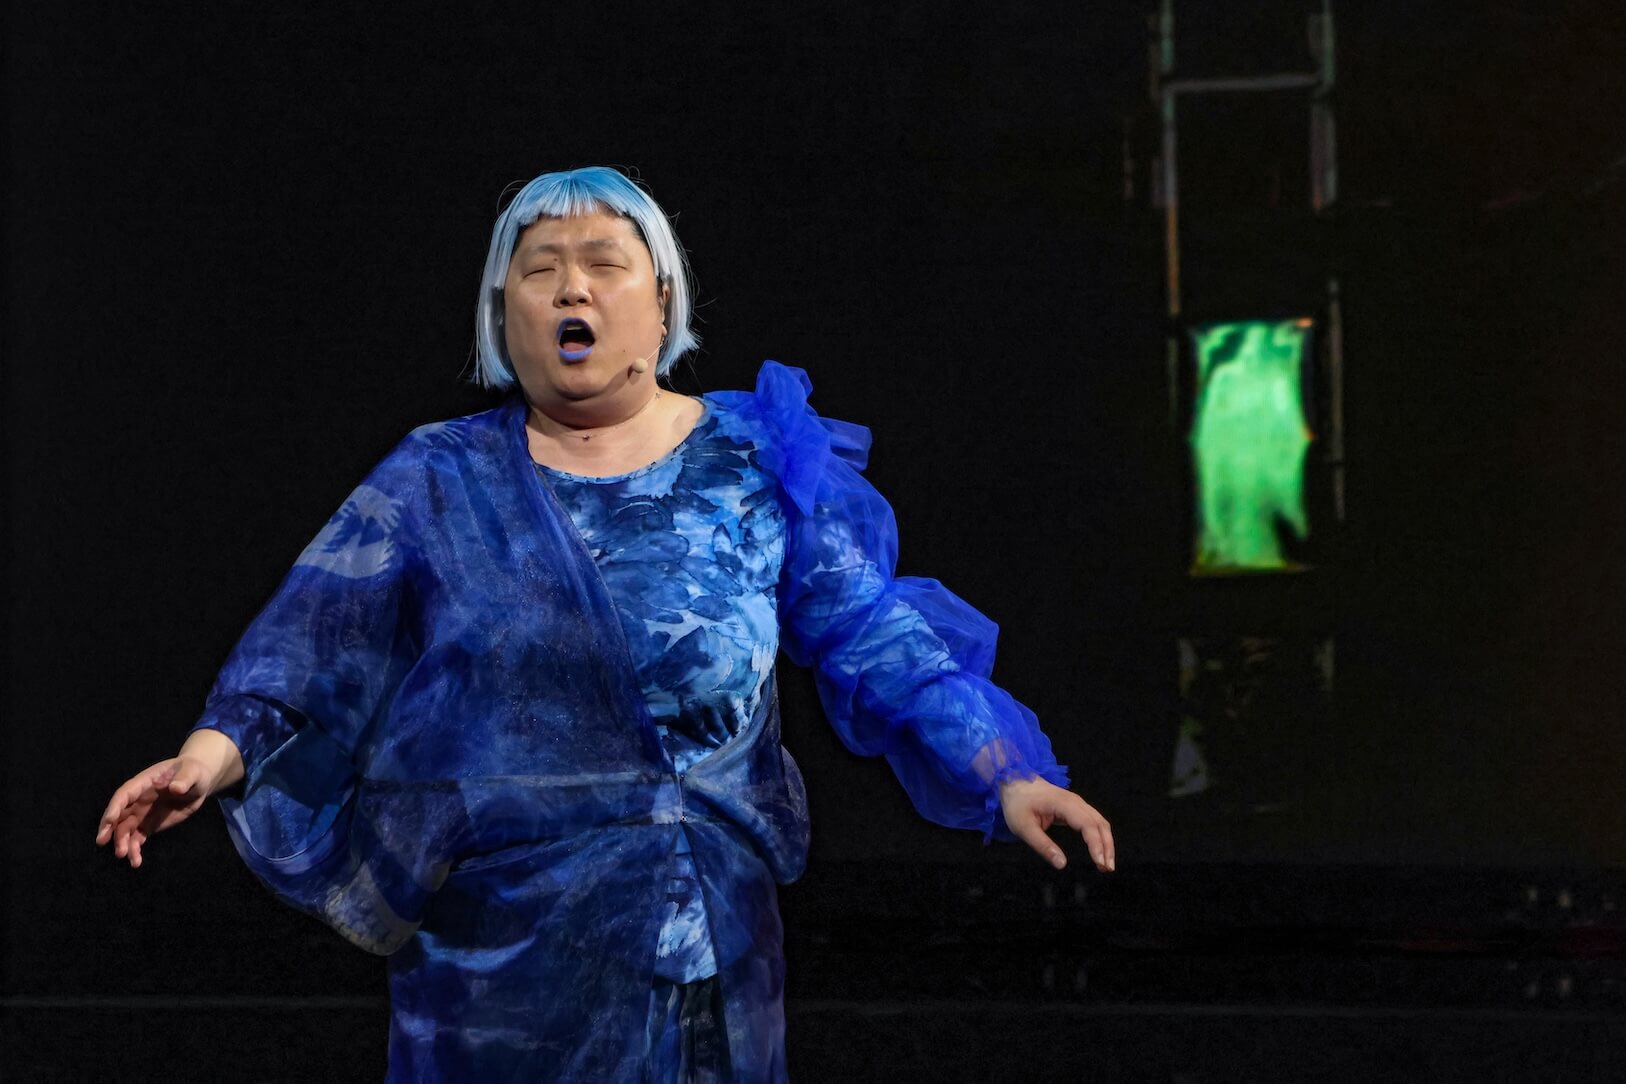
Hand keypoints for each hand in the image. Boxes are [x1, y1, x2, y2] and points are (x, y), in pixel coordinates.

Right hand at [95, 756, 213, 868]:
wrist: (198, 783)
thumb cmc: (193, 772)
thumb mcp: (193, 772)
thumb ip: (184, 779)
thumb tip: (176, 788)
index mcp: (144, 783)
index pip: (124, 794)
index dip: (115, 806)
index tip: (109, 820)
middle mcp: (138, 799)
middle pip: (119, 814)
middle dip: (109, 827)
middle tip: (102, 841)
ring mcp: (141, 813)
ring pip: (125, 829)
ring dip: (122, 842)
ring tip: (124, 855)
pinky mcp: (148, 825)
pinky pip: (137, 838)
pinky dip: (134, 849)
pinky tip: (136, 861)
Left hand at [999, 776, 1115, 872]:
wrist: (1015, 782)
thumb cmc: (1018, 804)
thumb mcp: (1024, 828)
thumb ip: (1043, 846)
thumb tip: (1062, 864)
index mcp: (1063, 804)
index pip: (1087, 824)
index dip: (1096, 844)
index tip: (1100, 862)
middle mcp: (1076, 802)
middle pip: (1099, 823)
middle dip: (1107, 846)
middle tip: (1107, 868)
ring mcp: (1077, 803)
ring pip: (1100, 822)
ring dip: (1106, 842)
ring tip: (1106, 864)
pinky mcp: (1076, 807)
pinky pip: (1094, 821)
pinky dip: (1100, 836)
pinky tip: (1099, 851)